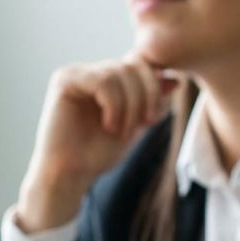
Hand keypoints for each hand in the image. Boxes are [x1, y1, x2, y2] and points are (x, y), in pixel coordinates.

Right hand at [16, 52, 176, 232]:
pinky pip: (103, 81)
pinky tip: (109, 126)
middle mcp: (91, 71)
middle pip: (133, 64)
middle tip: (142, 126)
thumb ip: (152, 102)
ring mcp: (77, 73)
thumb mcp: (135, 125)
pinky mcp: (64, 80)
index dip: (154, 88)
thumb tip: (174, 79)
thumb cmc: (97, 155)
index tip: (152, 120)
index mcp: (108, 79)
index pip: (140, 65)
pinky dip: (114, 106)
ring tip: (121, 132)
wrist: (69, 176)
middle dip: (145, 97)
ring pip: (120, 72)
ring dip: (129, 106)